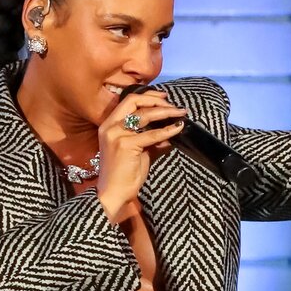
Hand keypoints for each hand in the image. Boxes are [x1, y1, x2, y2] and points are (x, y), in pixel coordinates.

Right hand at [94, 90, 185, 218]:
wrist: (113, 194)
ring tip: (180, 114)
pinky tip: (177, 128)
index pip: (129, 101)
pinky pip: (152, 134)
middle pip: (134, 101)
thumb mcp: (139, 152)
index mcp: (109, 125)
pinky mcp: (125, 145)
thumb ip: (152, 140)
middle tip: (174, 106)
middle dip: (157, 101)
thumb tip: (171, 131)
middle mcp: (110, 126)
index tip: (165, 98)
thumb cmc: (124, 175)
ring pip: (144, 115)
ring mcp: (116, 134)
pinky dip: (167, 130)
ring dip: (165, 112)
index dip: (148, 96)